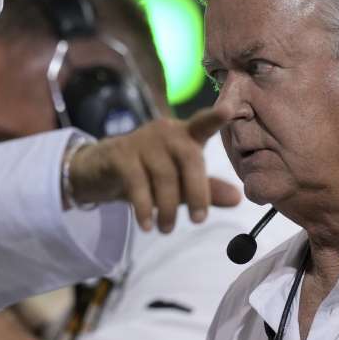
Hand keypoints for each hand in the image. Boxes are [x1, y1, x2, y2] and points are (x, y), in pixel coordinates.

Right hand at [67, 106, 241, 232]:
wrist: (100, 170)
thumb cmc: (147, 173)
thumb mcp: (179, 184)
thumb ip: (207, 189)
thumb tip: (238, 198)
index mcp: (185, 135)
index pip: (204, 124)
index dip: (216, 118)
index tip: (229, 110)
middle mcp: (166, 132)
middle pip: (190, 158)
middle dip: (197, 192)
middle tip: (198, 221)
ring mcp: (142, 140)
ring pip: (164, 175)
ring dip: (167, 207)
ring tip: (166, 229)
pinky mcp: (120, 154)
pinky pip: (137, 183)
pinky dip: (144, 207)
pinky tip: (146, 225)